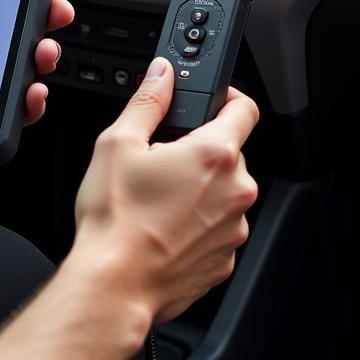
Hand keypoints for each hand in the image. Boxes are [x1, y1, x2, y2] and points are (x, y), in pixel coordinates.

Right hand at [73, 57, 259, 323]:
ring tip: (154, 200)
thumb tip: (162, 75)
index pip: (244, 108)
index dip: (226, 97)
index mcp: (215, 155)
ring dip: (197, 188)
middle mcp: (236, 190)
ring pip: (222, 191)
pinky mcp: (224, 259)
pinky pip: (215, 227)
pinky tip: (160, 226)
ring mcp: (234, 228)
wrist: (114, 284)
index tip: (208, 100)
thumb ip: (148, 101)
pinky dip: (195, 222)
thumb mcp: (118, 143)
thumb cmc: (115, 219)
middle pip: (228, 152)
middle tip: (158, 160)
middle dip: (197, 150)